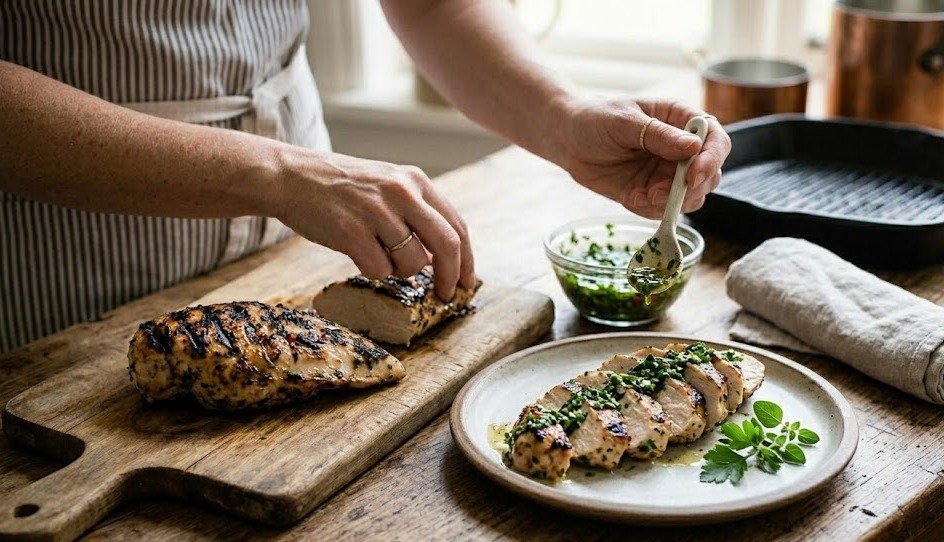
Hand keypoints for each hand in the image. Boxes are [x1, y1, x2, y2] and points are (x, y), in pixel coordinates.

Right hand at [269, 148, 474, 299]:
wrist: (291, 177)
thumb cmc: (340, 188)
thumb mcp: (387, 186)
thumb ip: (416, 215)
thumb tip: (440, 260)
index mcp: (415, 181)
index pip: (456, 226)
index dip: (467, 260)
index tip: (466, 282)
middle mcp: (402, 192)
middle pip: (447, 246)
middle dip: (451, 277)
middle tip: (445, 295)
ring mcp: (377, 212)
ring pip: (413, 263)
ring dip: (400, 271)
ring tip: (378, 254)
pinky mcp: (352, 232)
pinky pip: (379, 270)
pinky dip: (373, 271)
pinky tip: (357, 253)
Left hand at [553, 97, 731, 218]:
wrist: (569, 140)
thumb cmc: (596, 119)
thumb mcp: (625, 121)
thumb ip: (657, 135)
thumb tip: (693, 147)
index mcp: (681, 121)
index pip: (715, 140)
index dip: (711, 159)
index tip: (693, 174)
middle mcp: (681, 149)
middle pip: (710, 174)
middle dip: (692, 188)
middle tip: (660, 192)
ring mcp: (668, 173)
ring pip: (692, 197)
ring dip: (672, 203)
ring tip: (643, 196)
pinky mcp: (651, 192)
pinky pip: (664, 210)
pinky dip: (650, 210)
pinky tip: (631, 197)